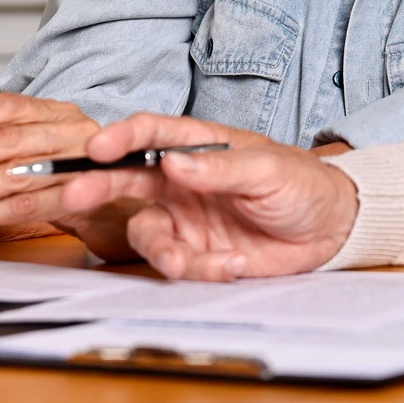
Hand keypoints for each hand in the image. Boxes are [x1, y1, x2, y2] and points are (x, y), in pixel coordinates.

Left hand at [0, 92, 99, 233]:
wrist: (122, 206)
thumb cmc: (75, 175)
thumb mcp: (44, 147)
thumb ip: (6, 142)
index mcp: (59, 113)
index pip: (10, 106)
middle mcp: (72, 133)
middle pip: (10, 141)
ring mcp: (80, 166)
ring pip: (16, 174)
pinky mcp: (83, 200)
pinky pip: (29, 206)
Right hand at [56, 113, 359, 280]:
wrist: (329, 228)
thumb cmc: (301, 183)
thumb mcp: (267, 170)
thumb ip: (219, 167)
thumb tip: (173, 161)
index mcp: (198, 146)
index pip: (151, 133)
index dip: (121, 137)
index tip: (97, 147)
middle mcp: (181, 181)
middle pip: (126, 179)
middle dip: (97, 187)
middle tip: (75, 196)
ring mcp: (184, 218)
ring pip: (146, 234)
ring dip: (161, 251)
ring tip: (185, 262)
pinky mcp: (196, 252)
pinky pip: (179, 263)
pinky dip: (202, 268)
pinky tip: (234, 263)